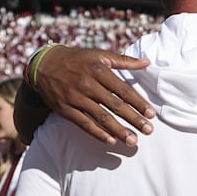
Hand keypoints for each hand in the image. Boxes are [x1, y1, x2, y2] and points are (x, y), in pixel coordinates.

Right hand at [27, 45, 154, 146]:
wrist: (44, 65)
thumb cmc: (78, 59)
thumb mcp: (100, 54)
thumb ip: (124, 60)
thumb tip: (147, 62)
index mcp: (99, 70)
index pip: (123, 90)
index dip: (138, 102)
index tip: (151, 114)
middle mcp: (88, 84)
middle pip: (115, 105)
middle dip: (133, 119)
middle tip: (148, 130)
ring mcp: (76, 98)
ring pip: (101, 117)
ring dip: (119, 130)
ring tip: (133, 140)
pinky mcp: (65, 109)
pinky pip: (84, 123)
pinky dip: (98, 133)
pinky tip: (111, 140)